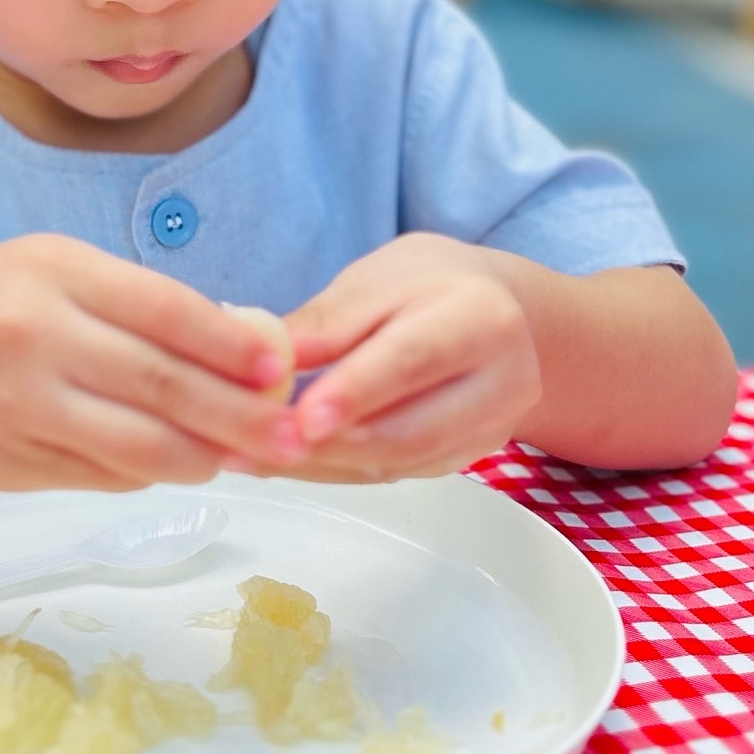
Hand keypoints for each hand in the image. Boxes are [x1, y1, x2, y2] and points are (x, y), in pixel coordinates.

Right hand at [0, 233, 296, 492]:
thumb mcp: (51, 271)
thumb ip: (133, 305)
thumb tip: (239, 349)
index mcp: (54, 275)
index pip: (166, 311)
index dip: (234, 345)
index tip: (282, 368)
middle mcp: (35, 338)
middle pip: (163, 387)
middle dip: (239, 417)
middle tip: (290, 436)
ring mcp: (20, 407)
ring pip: (138, 447)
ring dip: (200, 457)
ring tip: (236, 456)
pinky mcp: (11, 464)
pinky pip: (101, 475)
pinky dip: (145, 472)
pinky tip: (170, 463)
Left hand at [260, 236, 541, 482]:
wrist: (496, 311)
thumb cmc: (428, 285)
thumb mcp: (376, 280)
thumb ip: (326, 323)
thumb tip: (267, 361)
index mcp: (483, 319)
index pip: (413, 360)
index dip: (355, 392)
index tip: (300, 416)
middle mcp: (502, 383)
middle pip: (409, 430)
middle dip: (328, 444)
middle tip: (253, 444)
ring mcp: (489, 430)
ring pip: (397, 463)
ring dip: (320, 464)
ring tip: (251, 455)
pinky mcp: (465, 458)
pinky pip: (393, 473)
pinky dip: (334, 470)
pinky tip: (284, 459)